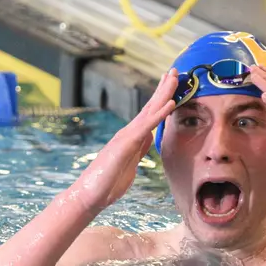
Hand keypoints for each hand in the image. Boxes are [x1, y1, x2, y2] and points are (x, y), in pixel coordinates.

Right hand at [69, 68, 179, 212]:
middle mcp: (130, 132)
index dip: (161, 98)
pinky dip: (160, 113)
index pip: (150, 113)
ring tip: (174, 77)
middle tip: (174, 70)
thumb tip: (147, 139)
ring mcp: (128, 136)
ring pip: (150, 110)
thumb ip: (139, 150)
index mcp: (132, 137)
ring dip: (164, 93)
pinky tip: (170, 103)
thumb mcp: (130, 163)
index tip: (170, 84)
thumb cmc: (108, 182)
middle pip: (150, 106)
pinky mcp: (127, 143)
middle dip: (163, 88)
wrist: (90, 194)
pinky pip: (147, 125)